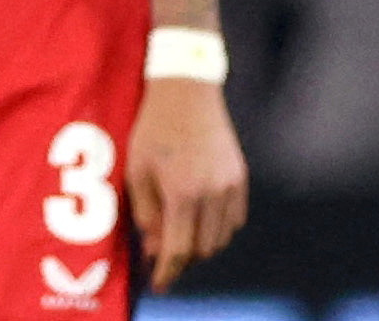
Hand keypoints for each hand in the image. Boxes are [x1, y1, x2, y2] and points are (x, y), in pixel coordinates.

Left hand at [125, 76, 248, 290]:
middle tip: (162, 252)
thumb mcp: (136, 170)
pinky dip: (217, 228)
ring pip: (221, 238)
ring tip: (178, 232)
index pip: (179, 249)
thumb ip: (146, 213)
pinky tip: (198, 218)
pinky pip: (234, 220)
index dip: (168, 272)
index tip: (159, 285)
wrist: (187, 93)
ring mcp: (232, 187)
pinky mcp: (242, 179)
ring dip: (200, 244)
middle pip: (203, 249)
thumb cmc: (152, 129)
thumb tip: (155, 249)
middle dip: (182, 258)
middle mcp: (213, 194)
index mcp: (183, 192)